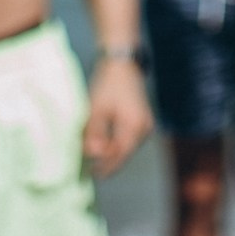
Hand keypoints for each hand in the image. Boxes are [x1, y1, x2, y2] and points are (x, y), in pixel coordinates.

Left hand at [82, 57, 153, 177]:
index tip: (89, 173)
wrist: (122, 62)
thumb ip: (95, 133)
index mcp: (135, 126)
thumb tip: (93, 155)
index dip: (104, 167)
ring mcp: (145, 125)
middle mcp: (144, 129)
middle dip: (107, 162)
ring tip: (93, 158)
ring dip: (111, 153)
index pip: (119, 156)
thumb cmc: (107, 83)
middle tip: (88, 169)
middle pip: (124, 153)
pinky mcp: (142, 121)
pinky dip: (116, 143)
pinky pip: (129, 139)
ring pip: (126, 147)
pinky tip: (104, 144)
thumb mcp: (97, 108)